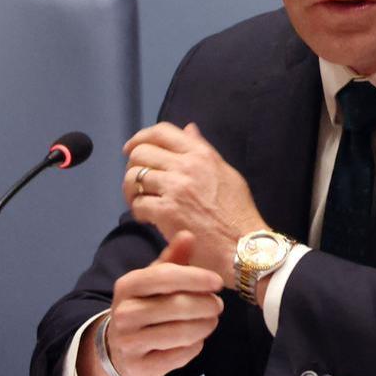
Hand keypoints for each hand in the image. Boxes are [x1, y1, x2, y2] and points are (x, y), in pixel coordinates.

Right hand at [79, 232, 223, 375]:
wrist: (121, 351)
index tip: (217, 282)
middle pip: (176, 306)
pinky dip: (194, 347)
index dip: (194, 278)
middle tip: (218, 305)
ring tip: (211, 321)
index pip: (164, 277)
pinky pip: (179, 356)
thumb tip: (188, 234)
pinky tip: (196, 340)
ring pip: (180, 333)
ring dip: (204, 326)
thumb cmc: (145, 307)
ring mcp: (129, 342)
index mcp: (127, 285)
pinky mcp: (140, 367)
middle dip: (205, 305)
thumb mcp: (154, 281)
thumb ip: (173, 259)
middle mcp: (124, 313)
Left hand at [123, 122, 265, 280]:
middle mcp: (187, 166)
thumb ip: (203, 149)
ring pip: (133, 177)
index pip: (162, 132)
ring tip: (142, 203)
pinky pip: (138, 204)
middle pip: (141, 153)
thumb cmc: (238, 213)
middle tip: (139, 184)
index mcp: (201, 154)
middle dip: (133, 167)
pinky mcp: (167, 212)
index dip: (140, 138)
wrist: (244, 247)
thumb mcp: (226, 173)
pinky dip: (138, 212)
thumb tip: (188, 128)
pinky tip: (149, 219)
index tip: (131, 149)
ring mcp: (176, 188)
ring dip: (132, 191)